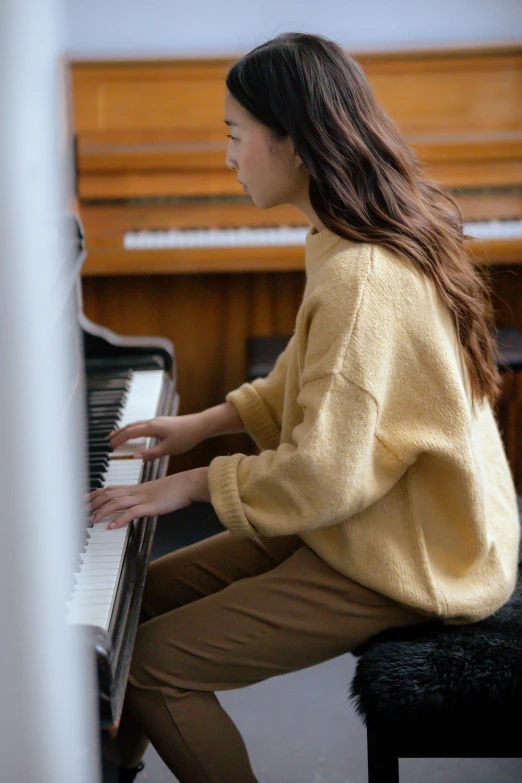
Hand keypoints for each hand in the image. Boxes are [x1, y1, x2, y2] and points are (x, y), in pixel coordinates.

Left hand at [87, 468, 209, 528]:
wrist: (188, 484)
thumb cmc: (175, 489)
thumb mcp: (155, 492)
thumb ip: (144, 497)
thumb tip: (137, 505)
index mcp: (136, 488)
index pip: (111, 489)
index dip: (95, 494)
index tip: (83, 499)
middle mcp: (136, 491)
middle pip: (109, 494)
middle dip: (93, 502)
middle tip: (80, 510)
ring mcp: (142, 498)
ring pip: (116, 503)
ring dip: (102, 511)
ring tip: (92, 520)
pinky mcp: (150, 506)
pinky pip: (131, 512)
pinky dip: (119, 519)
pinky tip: (111, 526)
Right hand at [109, 414, 203, 460]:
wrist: (200, 425)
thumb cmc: (187, 436)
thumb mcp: (168, 449)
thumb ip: (151, 454)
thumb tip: (135, 457)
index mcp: (152, 427)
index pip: (130, 432)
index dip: (119, 439)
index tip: (110, 446)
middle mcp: (152, 422)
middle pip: (131, 426)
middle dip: (118, 433)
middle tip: (108, 440)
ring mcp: (157, 421)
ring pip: (136, 424)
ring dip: (125, 430)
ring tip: (117, 436)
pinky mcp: (162, 423)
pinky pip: (143, 425)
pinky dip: (134, 429)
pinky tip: (135, 435)